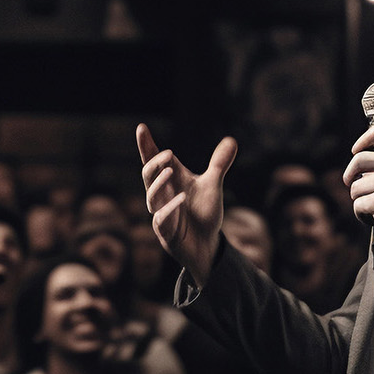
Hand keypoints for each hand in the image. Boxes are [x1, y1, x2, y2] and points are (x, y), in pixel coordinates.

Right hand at [136, 124, 237, 284]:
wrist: (208, 245)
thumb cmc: (204, 214)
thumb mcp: (213, 186)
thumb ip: (218, 164)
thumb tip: (231, 140)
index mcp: (170, 182)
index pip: (153, 161)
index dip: (146, 146)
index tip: (141, 127)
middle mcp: (162, 196)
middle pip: (148, 176)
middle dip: (154, 164)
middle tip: (167, 153)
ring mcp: (162, 214)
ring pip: (152, 197)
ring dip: (159, 183)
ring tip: (170, 170)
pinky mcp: (166, 233)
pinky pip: (161, 220)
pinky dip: (169, 209)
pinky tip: (180, 198)